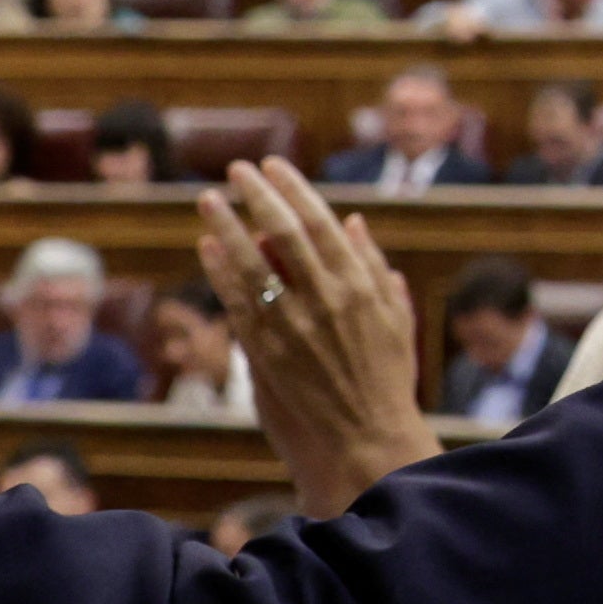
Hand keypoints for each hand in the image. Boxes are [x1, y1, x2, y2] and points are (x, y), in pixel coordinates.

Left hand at [197, 160, 436, 517]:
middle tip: (237, 169)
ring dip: (226, 226)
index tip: (272, 165)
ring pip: (251, 263)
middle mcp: (326, 299)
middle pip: (282, 232)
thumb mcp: (396, 318)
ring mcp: (293, 326)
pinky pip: (237, 303)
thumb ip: (373, 267)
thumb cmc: (387, 379)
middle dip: (256, 195)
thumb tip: (352, 222)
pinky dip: (219, 271)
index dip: (292, 188)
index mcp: (360, 284)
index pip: (319, 220)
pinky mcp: (267, 353)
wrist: (367, 438)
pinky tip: (206, 246)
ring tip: (208, 199)